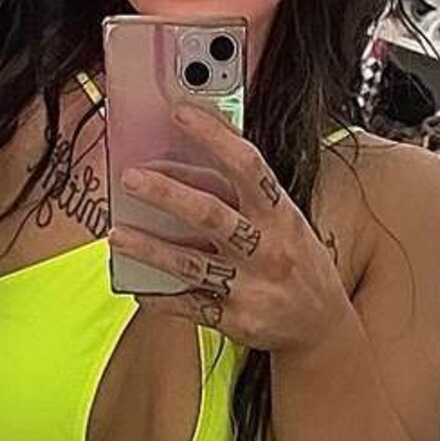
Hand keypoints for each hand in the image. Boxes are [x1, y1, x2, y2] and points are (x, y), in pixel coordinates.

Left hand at [111, 103, 348, 352]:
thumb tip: (185, 164)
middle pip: (211, 215)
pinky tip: (136, 286)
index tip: (180, 113)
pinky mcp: (236, 319)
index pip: (247, 166)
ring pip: (191, 263)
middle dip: (167, 194)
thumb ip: (244, 196)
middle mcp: (268, 248)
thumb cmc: (298, 262)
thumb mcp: (285, 221)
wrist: (323, 327)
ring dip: (149, 248)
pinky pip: (188, 306)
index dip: (214, 136)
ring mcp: (251, 287)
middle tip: (130, 177)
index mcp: (281, 214)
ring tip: (116, 234)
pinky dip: (159, 297)